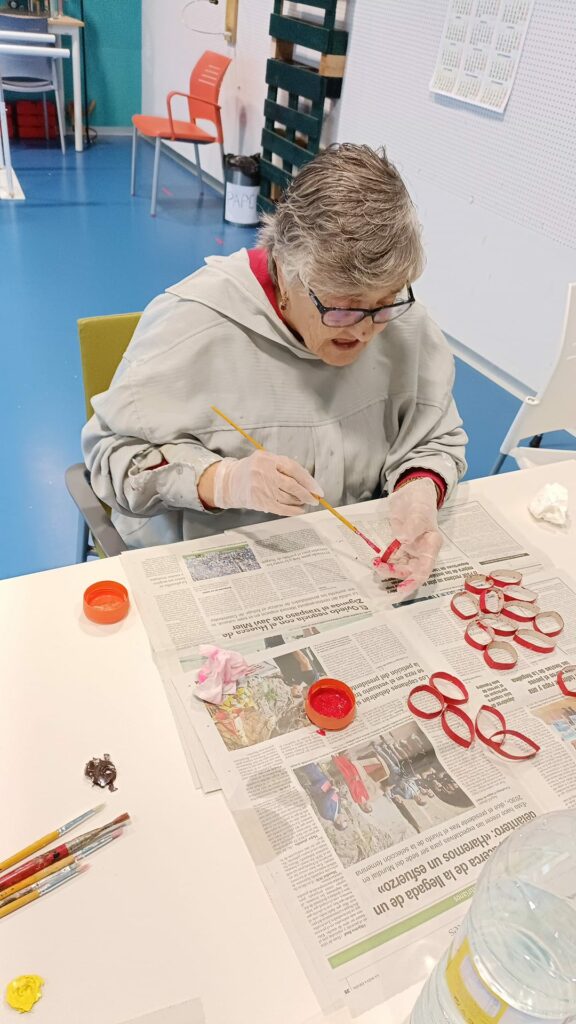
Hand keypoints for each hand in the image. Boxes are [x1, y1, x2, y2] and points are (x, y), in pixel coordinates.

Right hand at [211, 451, 322, 515]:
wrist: (230, 482)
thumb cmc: (253, 471)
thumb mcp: (266, 460)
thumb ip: (285, 466)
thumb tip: (309, 482)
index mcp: (268, 459)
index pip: (293, 468)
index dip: (308, 480)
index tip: (317, 489)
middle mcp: (264, 472)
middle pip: (292, 485)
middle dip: (307, 494)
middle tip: (315, 499)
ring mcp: (261, 487)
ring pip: (287, 497)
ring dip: (300, 502)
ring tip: (305, 502)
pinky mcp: (258, 501)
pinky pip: (280, 508)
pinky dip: (292, 511)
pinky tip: (299, 510)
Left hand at [375, 479, 442, 596]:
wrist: (412, 492)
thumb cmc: (421, 501)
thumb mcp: (418, 511)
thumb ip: (413, 526)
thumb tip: (404, 540)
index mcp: (432, 545)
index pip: (425, 568)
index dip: (414, 581)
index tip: (402, 589)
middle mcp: (423, 551)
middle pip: (411, 571)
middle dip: (395, 574)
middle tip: (378, 568)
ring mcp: (411, 550)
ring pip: (400, 568)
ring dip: (387, 569)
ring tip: (374, 562)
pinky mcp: (400, 547)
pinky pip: (393, 560)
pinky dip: (384, 563)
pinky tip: (375, 560)